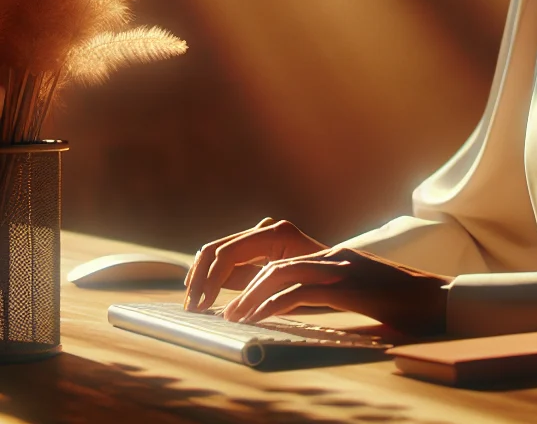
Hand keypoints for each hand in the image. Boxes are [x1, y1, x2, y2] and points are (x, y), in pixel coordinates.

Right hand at [184, 217, 326, 311]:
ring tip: (193, 305)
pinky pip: (225, 257)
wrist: (344, 273)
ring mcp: (260, 234)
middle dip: (200, 279)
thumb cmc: (323, 283)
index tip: (202, 306)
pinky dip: (211, 275)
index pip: (229, 253)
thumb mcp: (292, 289)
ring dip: (201, 277)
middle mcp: (266, 228)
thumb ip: (258, 291)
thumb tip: (226, 308)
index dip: (211, 280)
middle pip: (216, 249)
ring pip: (216, 251)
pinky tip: (203, 296)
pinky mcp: (256, 247)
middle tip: (191, 308)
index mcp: (276, 234)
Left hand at [221, 246, 452, 336]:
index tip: (232, 299)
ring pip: (281, 271)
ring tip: (233, 316)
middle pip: (273, 259)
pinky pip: (300, 291)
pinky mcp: (347, 285)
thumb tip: (297, 318)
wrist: (437, 300)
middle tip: (223, 309)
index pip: (281, 258)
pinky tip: (259, 320)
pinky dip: (274, 305)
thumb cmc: (403, 305)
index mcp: (334, 257)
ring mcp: (340, 267)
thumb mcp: (359, 298)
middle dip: (241, 282)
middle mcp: (333, 256)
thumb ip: (331, 299)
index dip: (251, 276)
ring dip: (251, 295)